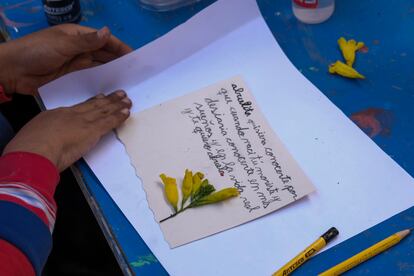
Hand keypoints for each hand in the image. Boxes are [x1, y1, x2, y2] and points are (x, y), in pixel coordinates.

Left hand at [0, 24, 131, 95]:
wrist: (13, 71)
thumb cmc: (37, 52)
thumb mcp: (63, 44)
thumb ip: (87, 41)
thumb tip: (109, 32)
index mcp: (79, 36)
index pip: (105, 41)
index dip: (120, 48)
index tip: (136, 58)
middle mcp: (81, 49)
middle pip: (105, 55)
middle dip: (120, 62)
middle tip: (137, 73)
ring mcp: (76, 64)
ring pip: (99, 67)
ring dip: (112, 73)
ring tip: (129, 82)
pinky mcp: (72, 78)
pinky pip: (90, 79)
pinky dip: (101, 82)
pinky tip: (111, 89)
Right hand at [3, 91, 131, 170]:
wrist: (35, 150)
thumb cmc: (30, 146)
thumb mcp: (36, 134)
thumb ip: (48, 134)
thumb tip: (51, 139)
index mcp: (57, 115)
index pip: (79, 107)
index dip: (92, 102)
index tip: (100, 97)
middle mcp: (73, 115)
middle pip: (94, 105)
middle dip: (108, 100)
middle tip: (119, 94)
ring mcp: (83, 122)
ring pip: (104, 111)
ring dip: (117, 105)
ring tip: (127, 100)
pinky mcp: (92, 131)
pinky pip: (109, 122)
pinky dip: (119, 117)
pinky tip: (127, 113)